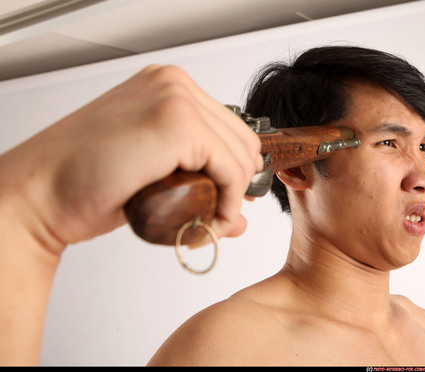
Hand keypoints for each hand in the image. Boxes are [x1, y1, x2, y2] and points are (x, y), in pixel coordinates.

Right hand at [0, 64, 262, 253]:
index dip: (235, 168)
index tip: (227, 196)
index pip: (230, 127)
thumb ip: (197, 182)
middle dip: (236, 183)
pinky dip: (228, 200)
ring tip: (207, 222)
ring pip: (241, 154)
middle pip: (241, 139)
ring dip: (232, 196)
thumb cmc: (82, 182)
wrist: (40, 195)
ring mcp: (176, 99)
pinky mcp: (177, 124)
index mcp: (166, 88)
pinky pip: (230, 168)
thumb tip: (237, 214)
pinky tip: (211, 218)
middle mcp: (173, 85)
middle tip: (218, 214)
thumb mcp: (153, 175)